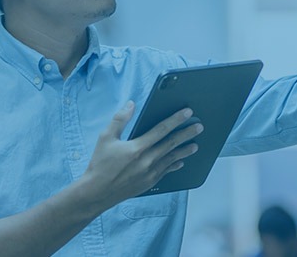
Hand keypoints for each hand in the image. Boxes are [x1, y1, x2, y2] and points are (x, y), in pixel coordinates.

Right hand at [80, 101, 202, 208]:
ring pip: (172, 159)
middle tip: (199, 127)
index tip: (187, 113)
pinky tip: (180, 162)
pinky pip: (166, 171)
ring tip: (195, 145)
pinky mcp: (149, 183)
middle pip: (172, 144)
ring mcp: (150, 173)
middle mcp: (147, 161)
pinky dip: (174, 165)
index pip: (162, 130)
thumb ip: (120, 119)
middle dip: (187, 134)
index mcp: (137, 147)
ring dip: (185, 151)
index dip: (176, 119)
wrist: (97, 192)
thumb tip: (131, 105)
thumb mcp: (106, 137)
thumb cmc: (99, 164)